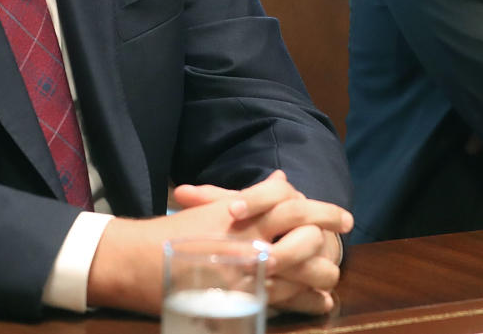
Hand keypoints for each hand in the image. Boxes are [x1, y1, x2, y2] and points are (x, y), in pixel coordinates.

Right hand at [87, 170, 351, 315]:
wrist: (139, 262)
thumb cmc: (176, 232)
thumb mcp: (214, 206)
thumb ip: (254, 195)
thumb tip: (283, 180)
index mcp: (245, 216)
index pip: (294, 207)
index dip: (323, 211)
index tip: (343, 217)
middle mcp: (252, 242)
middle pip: (306, 238)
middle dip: (328, 239)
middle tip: (343, 236)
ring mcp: (250, 273)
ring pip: (302, 272)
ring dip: (322, 272)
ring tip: (329, 273)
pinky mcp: (245, 299)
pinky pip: (287, 302)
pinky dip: (309, 302)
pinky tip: (321, 302)